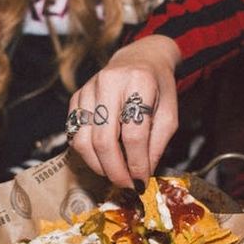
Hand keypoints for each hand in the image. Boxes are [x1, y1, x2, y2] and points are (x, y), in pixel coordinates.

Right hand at [67, 36, 181, 188]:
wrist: (140, 59)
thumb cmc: (158, 88)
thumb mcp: (169, 114)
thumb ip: (157, 144)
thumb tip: (140, 175)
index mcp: (139, 82)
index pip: (134, 133)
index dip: (137, 163)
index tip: (141, 181)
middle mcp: (109, 81)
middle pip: (104, 139)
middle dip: (114, 170)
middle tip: (125, 185)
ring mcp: (88, 88)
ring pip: (83, 139)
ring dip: (98, 165)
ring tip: (113, 174)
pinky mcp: (76, 96)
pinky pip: (74, 133)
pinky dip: (86, 153)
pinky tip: (101, 159)